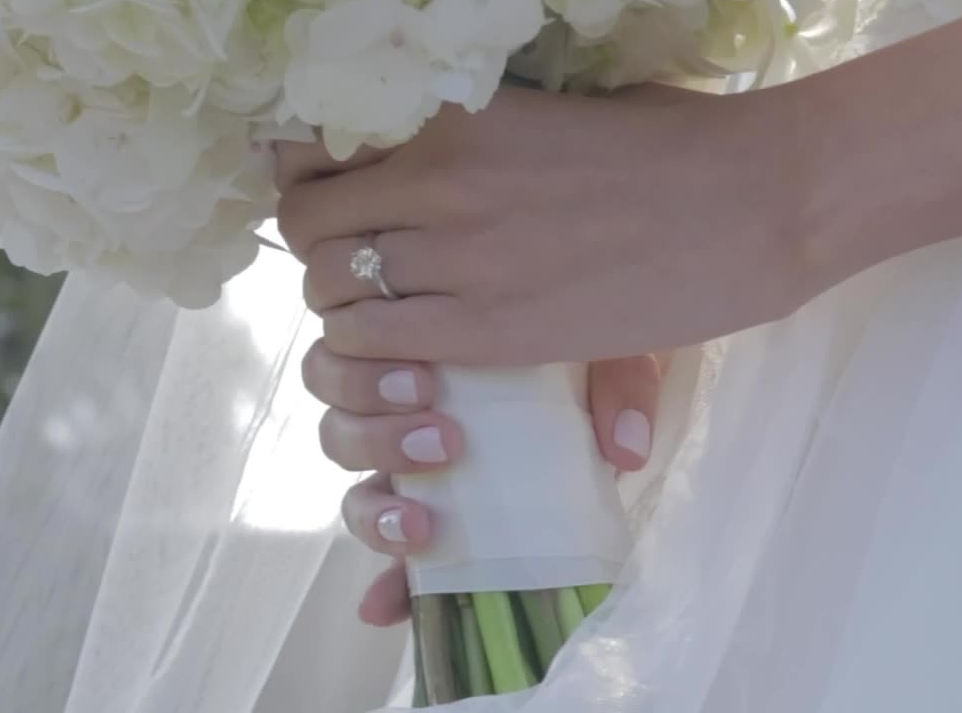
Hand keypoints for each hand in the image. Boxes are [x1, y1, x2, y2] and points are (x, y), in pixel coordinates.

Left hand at [275, 84, 816, 365]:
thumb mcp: (553, 111)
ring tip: (387, 314)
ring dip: (345, 305)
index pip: (316, 148)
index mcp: (451, 113)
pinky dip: (370, 352)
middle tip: (361, 266)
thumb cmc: (673, 144)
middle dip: (321, 249)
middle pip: (309, 226)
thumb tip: (419, 149)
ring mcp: (458, 258)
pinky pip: (374, 344)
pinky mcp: (489, 331)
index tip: (333, 199)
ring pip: (332, 290)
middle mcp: (436, 179)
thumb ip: (472, 132)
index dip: (309, 180)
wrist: (754, 205)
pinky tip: (408, 354)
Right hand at [301, 339, 667, 625]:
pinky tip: (382, 607)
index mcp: (425, 356)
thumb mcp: (607, 353)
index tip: (423, 382)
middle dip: (373, 434)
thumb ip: (619, 381)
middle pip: (337, 424)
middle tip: (442, 438)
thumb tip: (624, 449)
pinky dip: (386, 587)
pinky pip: (393, 565)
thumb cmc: (590, 357)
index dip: (365, 372)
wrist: (607, 369)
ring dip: (374, 510)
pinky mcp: (431, 531)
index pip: (351, 354)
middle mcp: (399, 415)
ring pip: (352, 493)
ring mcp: (409, 477)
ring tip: (424, 523)